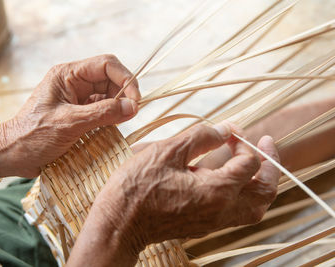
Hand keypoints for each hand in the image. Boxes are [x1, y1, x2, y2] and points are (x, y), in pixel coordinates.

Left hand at [0, 55, 140, 177]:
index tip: (136, 100)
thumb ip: (103, 113)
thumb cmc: (33, 136)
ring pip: (109, 97)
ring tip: (121, 123)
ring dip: (119, 109)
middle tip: (132, 115)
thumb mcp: (70, 123)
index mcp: (68, 75)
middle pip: (111, 80)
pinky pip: (103, 112)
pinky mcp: (80, 115)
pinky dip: (111, 119)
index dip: (126, 79)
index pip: (106, 65)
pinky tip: (112, 129)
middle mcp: (74, 83)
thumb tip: (133, 107)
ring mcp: (78, 99)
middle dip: (124, 95)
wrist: (12, 155)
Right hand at [93, 122, 279, 252]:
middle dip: (271, 165)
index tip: (229, 131)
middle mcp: (221, 211)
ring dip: (260, 184)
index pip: (249, 162)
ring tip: (254, 163)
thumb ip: (201, 136)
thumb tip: (226, 128)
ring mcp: (213, 222)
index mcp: (217, 191)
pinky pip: (236, 213)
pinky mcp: (203, 226)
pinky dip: (243, 195)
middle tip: (265, 144)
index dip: (242, 141)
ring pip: (254, 208)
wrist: (119, 223)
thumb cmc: (137, 186)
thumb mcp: (167, 151)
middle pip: (265, 192)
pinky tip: (228, 179)